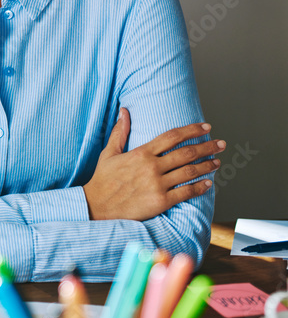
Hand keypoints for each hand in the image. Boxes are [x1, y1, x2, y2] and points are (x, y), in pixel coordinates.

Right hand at [83, 108, 223, 220]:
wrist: (97, 206)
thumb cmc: (102, 179)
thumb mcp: (109, 153)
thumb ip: (120, 132)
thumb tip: (124, 111)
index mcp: (141, 153)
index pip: (172, 136)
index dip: (192, 130)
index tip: (206, 127)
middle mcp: (151, 167)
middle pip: (186, 153)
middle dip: (207, 147)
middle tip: (220, 144)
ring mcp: (157, 185)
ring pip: (189, 172)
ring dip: (207, 166)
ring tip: (217, 162)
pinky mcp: (160, 201)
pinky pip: (186, 192)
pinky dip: (200, 187)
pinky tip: (208, 183)